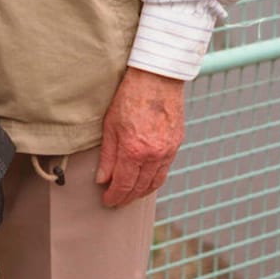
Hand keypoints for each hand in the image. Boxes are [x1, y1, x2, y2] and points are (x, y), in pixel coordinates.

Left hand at [94, 67, 185, 207]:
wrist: (157, 77)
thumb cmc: (130, 95)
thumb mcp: (110, 124)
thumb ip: (107, 155)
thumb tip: (102, 179)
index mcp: (134, 150)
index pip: (124, 184)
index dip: (114, 196)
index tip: (107, 201)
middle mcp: (154, 154)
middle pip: (140, 187)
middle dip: (127, 198)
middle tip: (117, 202)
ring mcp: (168, 150)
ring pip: (156, 182)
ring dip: (142, 192)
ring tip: (131, 195)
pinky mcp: (177, 143)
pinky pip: (166, 169)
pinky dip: (155, 178)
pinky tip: (146, 179)